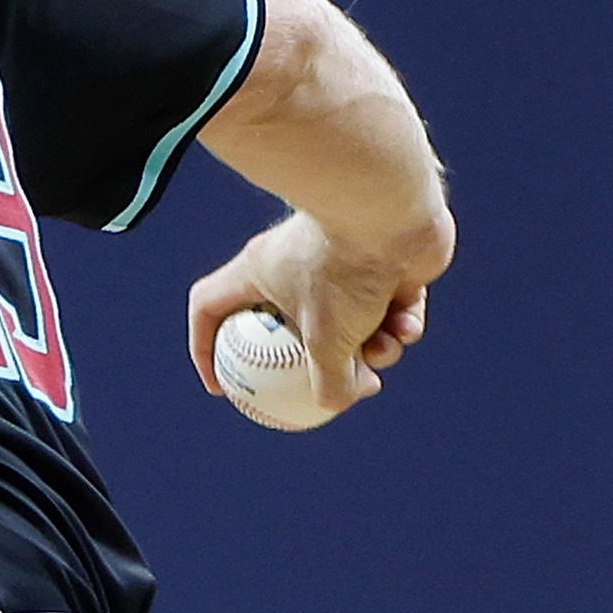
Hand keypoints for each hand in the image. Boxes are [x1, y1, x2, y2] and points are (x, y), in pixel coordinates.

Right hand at [187, 206, 453, 416]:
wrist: (390, 210)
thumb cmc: (343, 269)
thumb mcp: (326, 342)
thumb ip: (328, 384)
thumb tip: (338, 402)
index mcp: (257, 274)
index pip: (208, 309)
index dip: (204, 349)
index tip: (221, 386)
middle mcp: (292, 266)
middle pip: (292, 328)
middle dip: (322, 361)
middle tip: (340, 385)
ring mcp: (340, 262)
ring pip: (350, 323)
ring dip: (373, 347)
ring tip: (385, 347)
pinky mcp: (384, 262)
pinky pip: (389, 307)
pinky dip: (400, 322)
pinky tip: (408, 322)